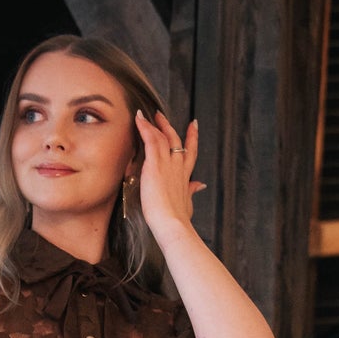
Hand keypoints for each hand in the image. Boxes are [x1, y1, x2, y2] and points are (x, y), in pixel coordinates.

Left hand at [133, 107, 206, 234]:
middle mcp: (177, 166)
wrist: (172, 222)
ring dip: (155, 125)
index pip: (190, 152)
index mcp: (185, 176)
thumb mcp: (188, 203)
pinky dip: (144, 127)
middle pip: (175, 140)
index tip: (193, 125)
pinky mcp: (155, 165)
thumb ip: (191, 191)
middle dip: (169, 126)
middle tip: (161, 116)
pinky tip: (139, 119)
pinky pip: (150, 140)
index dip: (192, 138)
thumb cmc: (178, 218)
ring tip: (147, 115)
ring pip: (163, 137)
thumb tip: (199, 185)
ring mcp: (167, 164)